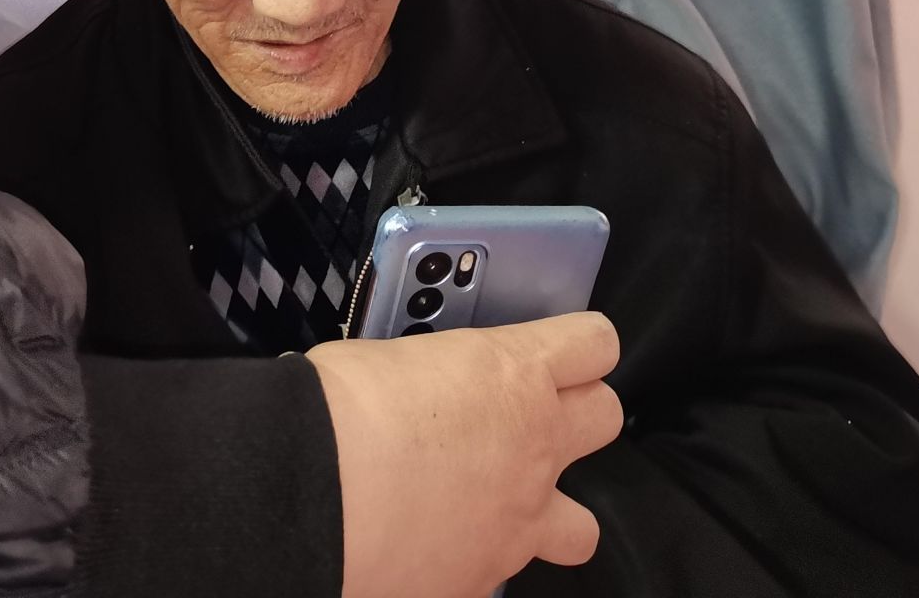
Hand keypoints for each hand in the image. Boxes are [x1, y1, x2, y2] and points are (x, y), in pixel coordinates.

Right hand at [307, 310, 621, 597]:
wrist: (314, 491)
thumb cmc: (340, 409)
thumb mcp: (391, 357)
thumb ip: (430, 375)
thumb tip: (417, 385)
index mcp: (512, 375)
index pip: (592, 345)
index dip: (580, 346)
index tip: (564, 353)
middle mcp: (534, 447)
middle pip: (604, 419)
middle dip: (575, 416)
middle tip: (529, 420)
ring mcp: (520, 520)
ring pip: (582, 527)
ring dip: (550, 515)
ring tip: (500, 508)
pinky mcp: (485, 578)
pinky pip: (500, 572)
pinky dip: (473, 558)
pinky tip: (433, 545)